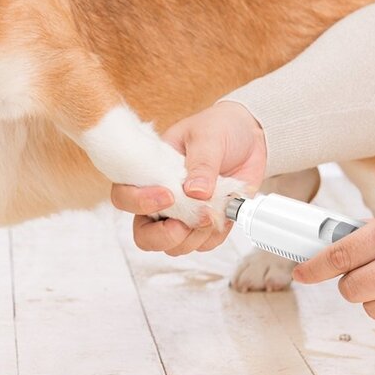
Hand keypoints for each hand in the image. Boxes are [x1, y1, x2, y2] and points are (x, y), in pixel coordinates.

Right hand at [111, 101, 267, 255]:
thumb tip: (195, 191)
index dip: (139, 203)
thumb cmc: (218, 128)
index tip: (168, 196)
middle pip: (144, 234)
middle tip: (185, 224)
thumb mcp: (208, 136)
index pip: (124, 195)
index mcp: (150, 172)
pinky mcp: (206, 225)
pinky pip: (204, 245)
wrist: (250, 135)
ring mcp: (183, 215)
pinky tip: (224, 212)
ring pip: (174, 246)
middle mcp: (161, 198)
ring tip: (213, 210)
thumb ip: (201, 163)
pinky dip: (215, 235)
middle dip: (163, 236)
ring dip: (195, 235)